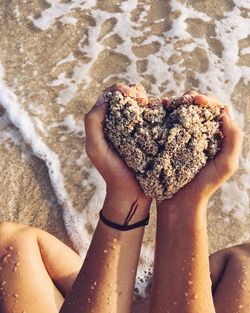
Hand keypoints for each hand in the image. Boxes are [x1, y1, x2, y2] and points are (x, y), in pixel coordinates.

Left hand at [84, 93, 151, 215]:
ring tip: (153, 104)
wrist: (131, 192)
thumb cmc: (112, 171)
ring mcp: (135, 129)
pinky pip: (152, 118)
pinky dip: (157, 111)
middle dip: (134, 92)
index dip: (120, 90)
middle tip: (143, 99)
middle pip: (126, 97)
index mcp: (104, 123)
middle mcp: (119, 123)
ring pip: (140, 105)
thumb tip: (103, 99)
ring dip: (147, 99)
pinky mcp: (149, 136)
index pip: (109, 97)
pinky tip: (162, 111)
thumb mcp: (96, 148)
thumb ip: (93, 123)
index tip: (133, 96)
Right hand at [158, 93, 242, 208]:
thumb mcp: (226, 164)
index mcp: (217, 137)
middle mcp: (201, 135)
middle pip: (198, 109)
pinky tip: (161, 112)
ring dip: (178, 105)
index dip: (208, 101)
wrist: (180, 201)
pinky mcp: (169, 143)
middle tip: (183, 100)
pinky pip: (168, 124)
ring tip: (171, 103)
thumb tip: (224, 112)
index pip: (216, 110)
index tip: (197, 100)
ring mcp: (184, 138)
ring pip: (182, 113)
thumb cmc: (205, 185)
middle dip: (192, 99)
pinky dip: (165, 115)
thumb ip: (233, 139)